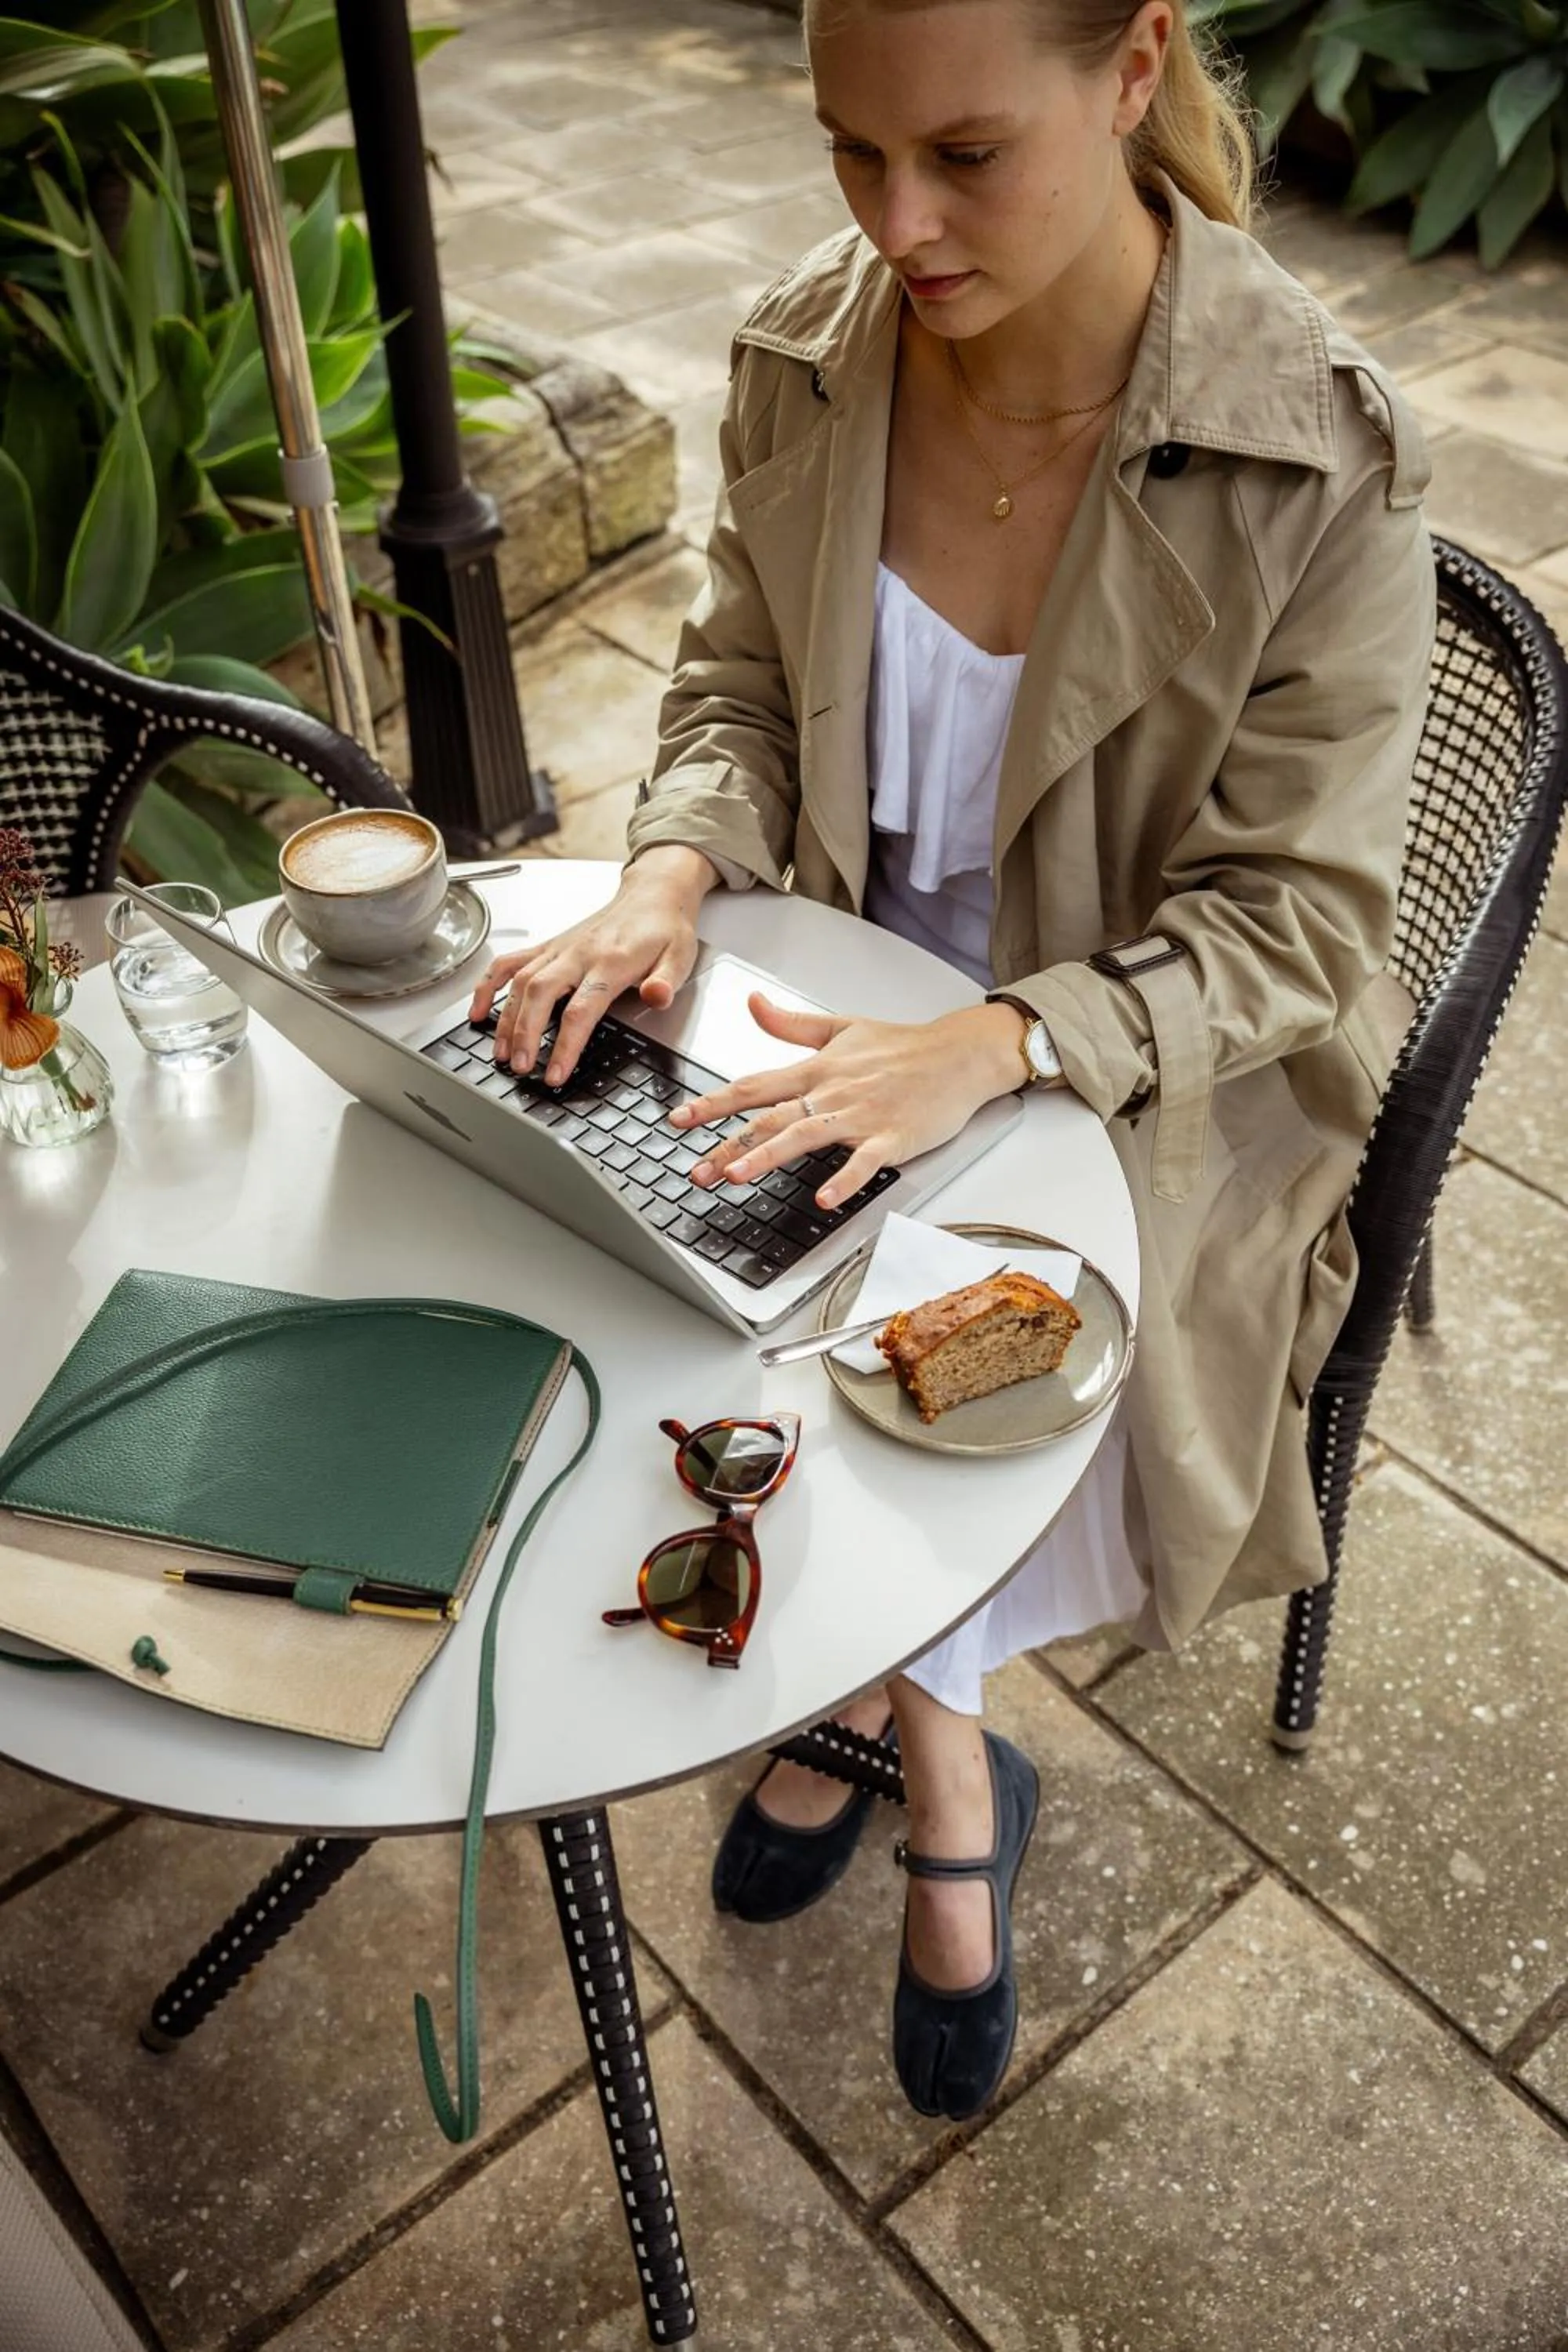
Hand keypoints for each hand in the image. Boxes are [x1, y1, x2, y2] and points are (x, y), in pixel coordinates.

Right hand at [468, 848, 716, 1085]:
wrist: (652, 895)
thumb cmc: (664, 930)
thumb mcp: (681, 956)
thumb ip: (667, 980)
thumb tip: (658, 996)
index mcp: (611, 962)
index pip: (582, 1009)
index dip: (565, 1044)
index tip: (555, 1073)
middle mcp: (579, 954)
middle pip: (540, 994)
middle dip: (524, 1033)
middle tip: (519, 1067)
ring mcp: (559, 949)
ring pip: (520, 981)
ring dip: (505, 1017)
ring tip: (500, 1052)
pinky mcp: (549, 946)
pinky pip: (510, 962)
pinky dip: (489, 985)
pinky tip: (479, 1011)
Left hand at [671, 993, 1028, 1212]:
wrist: (959, 1054)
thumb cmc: (904, 1046)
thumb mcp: (842, 1026)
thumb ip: (791, 1023)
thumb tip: (753, 1004)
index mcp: (817, 1069)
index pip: (754, 1085)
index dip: (713, 1103)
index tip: (679, 1119)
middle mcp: (832, 1092)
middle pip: (770, 1118)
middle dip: (728, 1144)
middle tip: (696, 1169)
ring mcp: (861, 1116)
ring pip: (805, 1135)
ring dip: (768, 1156)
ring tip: (736, 1176)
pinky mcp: (891, 1138)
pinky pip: (863, 1162)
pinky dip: (843, 1181)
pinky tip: (824, 1199)